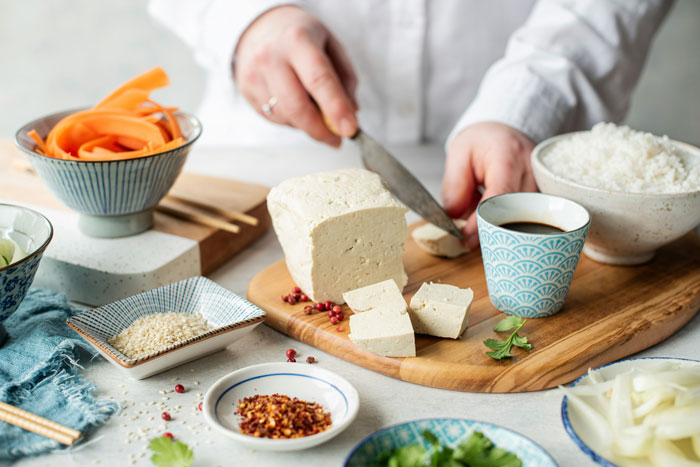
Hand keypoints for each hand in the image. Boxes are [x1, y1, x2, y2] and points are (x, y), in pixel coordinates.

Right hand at [234, 6, 357, 146]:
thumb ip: (345, 79)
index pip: (319, 80)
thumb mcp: (331, 46)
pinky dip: (291, 120)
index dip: (336, 108)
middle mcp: (271, 57)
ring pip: (285, 117)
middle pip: (297, 107)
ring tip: (314, 110)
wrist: (260, 26)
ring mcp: (254, 75)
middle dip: (320, 130)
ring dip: (306, 124)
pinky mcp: (245, 90)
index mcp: (298, 40)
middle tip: (336, 139)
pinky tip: (295, 104)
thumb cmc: (301, 38)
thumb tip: (350, 114)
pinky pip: (273, 118)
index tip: (349, 129)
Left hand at [441, 122, 536, 247]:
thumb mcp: (459, 154)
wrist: (504, 133)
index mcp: (508, 156)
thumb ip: (455, 185)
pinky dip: (509, 224)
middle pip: (516, 211)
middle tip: (467, 241)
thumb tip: (454, 216)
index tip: (465, 236)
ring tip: (477, 226)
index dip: (482, 220)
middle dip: (490, 230)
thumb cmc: (481, 142)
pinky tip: (493, 221)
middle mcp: (531, 171)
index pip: (499, 195)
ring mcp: (542, 184)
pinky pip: (528, 218)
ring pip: (524, 219)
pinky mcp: (544, 195)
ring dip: (499, 228)